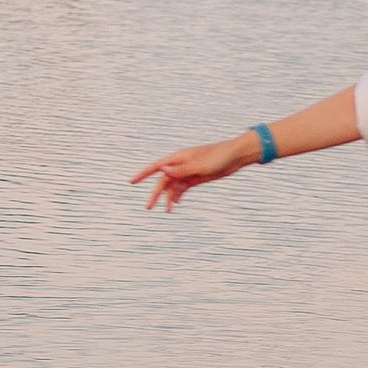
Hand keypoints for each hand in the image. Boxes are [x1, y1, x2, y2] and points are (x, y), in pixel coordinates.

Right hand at [131, 132, 258, 211]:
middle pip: (163, 180)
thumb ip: (181, 170)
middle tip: (148, 208)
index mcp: (179, 158)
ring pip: (173, 186)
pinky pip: (182, 188)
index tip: (131, 182)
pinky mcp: (196, 178)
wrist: (235, 156)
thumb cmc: (218, 157)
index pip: (156, 167)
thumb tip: (163, 170)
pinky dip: (178, 195)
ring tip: (167, 211)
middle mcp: (181, 164)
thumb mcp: (199, 165)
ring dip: (169, 198)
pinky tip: (176, 204)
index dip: (142, 174)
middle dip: (155, 194)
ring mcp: (188, 172)